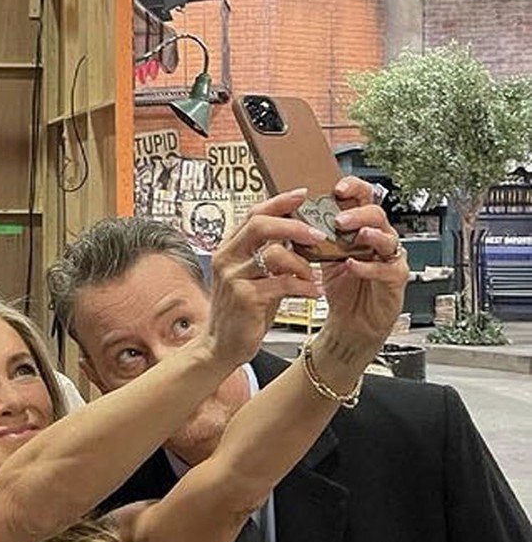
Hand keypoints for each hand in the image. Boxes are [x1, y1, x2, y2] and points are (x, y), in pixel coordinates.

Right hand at [205, 189, 325, 368]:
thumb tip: (301, 234)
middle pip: (261, 225)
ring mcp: (233, 277)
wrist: (222, 346)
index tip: (303, 195)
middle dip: (294, 226)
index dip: (279, 202)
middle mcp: (226, 258)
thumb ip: (270, 255)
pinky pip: (282, 283)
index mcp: (229, 249)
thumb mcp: (254, 277)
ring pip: (276, 253)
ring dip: (303, 264)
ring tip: (313, 276)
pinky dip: (303, 287)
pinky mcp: (244, 297)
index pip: (253, 214)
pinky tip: (312, 293)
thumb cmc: (242, 311)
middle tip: (318, 234)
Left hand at [318, 175, 408, 353]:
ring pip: (388, 238)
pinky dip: (368, 266)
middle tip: (339, 219)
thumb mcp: (323, 257)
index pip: (363, 199)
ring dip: (369, 235)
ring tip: (355, 235)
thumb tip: (288, 217)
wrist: (351, 321)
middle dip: (358, 213)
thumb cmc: (341, 286)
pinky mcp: (395, 279)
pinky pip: (386, 269)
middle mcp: (379, 238)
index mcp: (361, 227)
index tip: (337, 187)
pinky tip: (352, 265)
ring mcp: (390, 257)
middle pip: (377, 214)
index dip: (354, 189)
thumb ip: (314, 238)